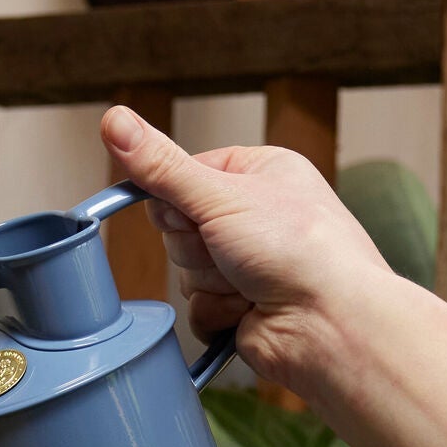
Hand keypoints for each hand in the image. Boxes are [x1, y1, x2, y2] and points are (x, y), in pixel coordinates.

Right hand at [99, 106, 391, 394]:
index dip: (177, 199)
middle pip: (178, 228)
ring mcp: (248, 264)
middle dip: (197, 247)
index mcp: (259, 173)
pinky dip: (217, 312)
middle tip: (232, 250)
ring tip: (249, 282)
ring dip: (210, 282)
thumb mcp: (220, 195)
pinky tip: (248, 308)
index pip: (183, 176)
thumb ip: (161, 167)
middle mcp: (255, 216)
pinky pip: (198, 308)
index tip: (193, 211)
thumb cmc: (303, 251)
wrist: (331, 325)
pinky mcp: (241, 306)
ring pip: (186, 272)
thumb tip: (115, 122)